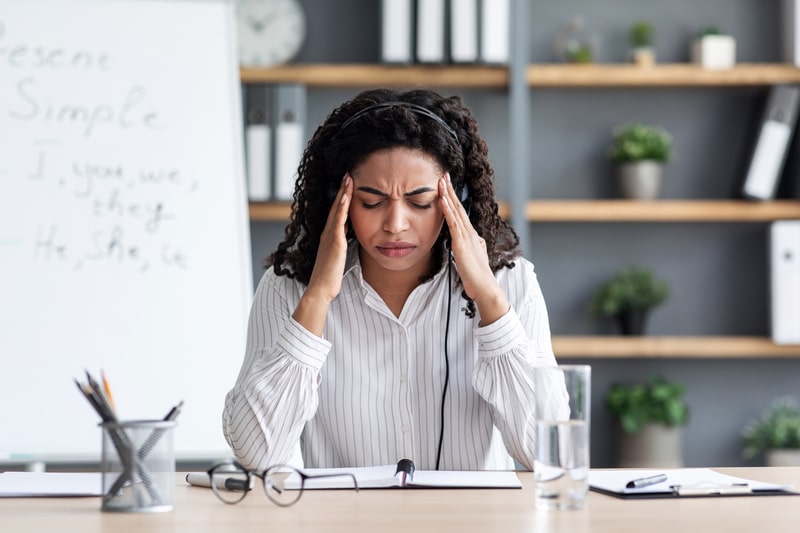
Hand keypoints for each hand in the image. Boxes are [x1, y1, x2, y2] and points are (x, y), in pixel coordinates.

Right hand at [292, 174, 351, 335]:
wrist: (320, 289)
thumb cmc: (329, 278)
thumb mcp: (337, 258)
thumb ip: (341, 246)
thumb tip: (347, 239)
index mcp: (329, 237)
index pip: (336, 213)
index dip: (342, 198)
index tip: (348, 185)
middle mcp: (328, 233)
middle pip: (335, 207)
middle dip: (342, 190)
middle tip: (348, 174)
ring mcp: (330, 237)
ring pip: (336, 210)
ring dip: (343, 193)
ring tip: (349, 178)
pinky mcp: (334, 242)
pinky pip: (338, 221)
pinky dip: (342, 208)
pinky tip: (347, 196)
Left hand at [439, 174, 508, 324]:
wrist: (485, 287)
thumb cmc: (477, 277)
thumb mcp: (473, 258)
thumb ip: (470, 247)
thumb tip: (470, 242)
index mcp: (471, 235)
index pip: (461, 213)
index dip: (454, 198)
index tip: (447, 185)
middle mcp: (470, 233)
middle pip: (459, 207)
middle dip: (450, 190)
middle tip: (444, 175)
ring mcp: (467, 237)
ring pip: (456, 211)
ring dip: (448, 195)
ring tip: (441, 181)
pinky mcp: (462, 244)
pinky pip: (453, 224)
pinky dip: (448, 211)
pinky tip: (442, 200)